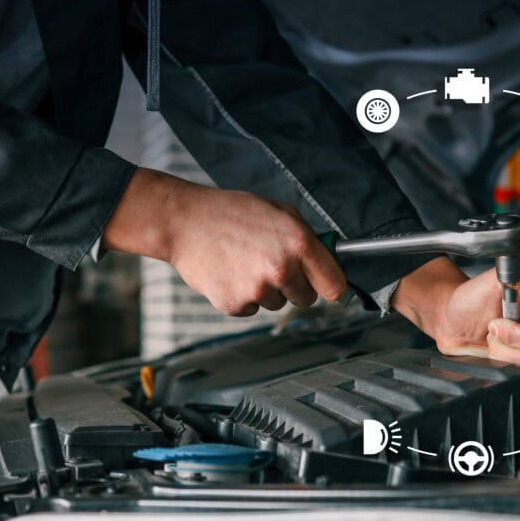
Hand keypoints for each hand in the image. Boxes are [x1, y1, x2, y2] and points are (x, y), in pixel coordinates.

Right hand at [101, 168, 346, 315]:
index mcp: (298, 242)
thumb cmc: (231, 213)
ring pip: (277, 303)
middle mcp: (281, 268)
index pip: (335, 286)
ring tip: (244, 262)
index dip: (329, 286)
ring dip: (266, 289)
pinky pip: (251, 309)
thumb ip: (307, 237)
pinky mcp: (235, 305)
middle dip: (295, 286)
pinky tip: (229, 272)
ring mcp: (257, 289)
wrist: (184, 222)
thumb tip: (329, 261)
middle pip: (307, 300)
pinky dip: (242, 296)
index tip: (324, 286)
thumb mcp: (279, 211)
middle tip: (272, 264)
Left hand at [392, 257, 519, 414]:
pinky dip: (513, 385)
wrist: (454, 321)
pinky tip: (501, 366)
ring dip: (504, 363)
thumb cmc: (475, 300)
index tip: (499, 322)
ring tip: (496, 347)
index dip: (516, 331)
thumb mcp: (502, 278)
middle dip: (506, 346)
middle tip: (494, 333)